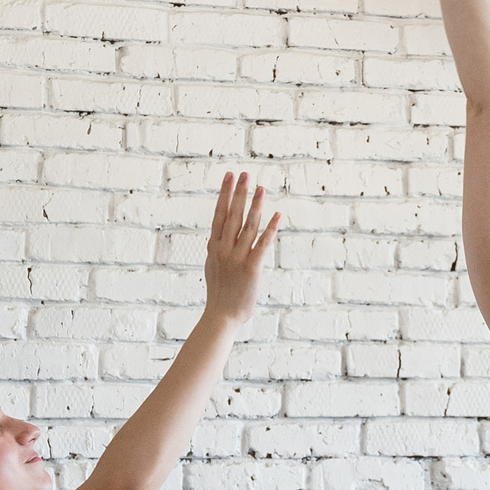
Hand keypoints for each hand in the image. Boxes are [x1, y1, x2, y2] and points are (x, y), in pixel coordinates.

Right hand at [201, 170, 279, 325]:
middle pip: (233, 215)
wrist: (221, 316)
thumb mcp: (212, 267)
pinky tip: (277, 215)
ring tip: (260, 188)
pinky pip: (262, 244)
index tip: (229, 177)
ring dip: (255, 205)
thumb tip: (216, 237)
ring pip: (248, 226)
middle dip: (239, 193)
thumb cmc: (219, 293)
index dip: (225, 195)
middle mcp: (224, 249)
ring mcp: (237, 258)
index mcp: (214, 247)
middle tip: (244, 174)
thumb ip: (217, 249)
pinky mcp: (252, 268)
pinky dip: (270, 229)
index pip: (219, 215)